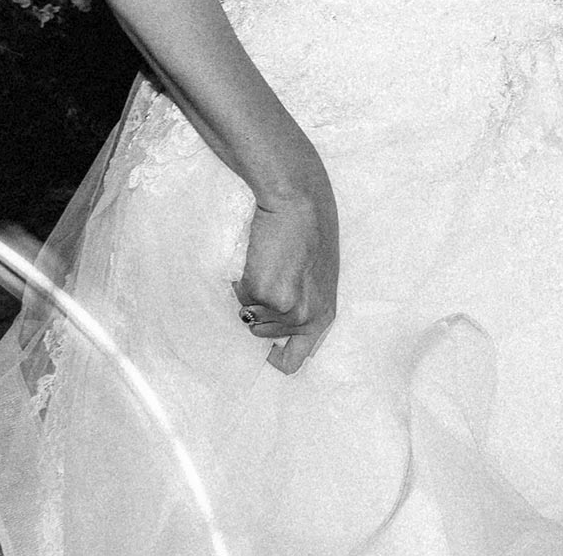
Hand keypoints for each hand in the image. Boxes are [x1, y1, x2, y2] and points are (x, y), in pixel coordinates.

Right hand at [233, 174, 339, 373]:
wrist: (299, 202)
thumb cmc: (309, 230)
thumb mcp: (316, 277)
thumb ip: (303, 304)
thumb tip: (275, 328)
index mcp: (323, 315)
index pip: (294, 361)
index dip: (273, 356)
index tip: (263, 348)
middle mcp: (307, 319)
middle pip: (261, 335)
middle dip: (258, 310)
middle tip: (269, 277)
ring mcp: (285, 309)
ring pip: (247, 315)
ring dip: (249, 294)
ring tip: (266, 264)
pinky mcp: (263, 294)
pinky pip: (239, 295)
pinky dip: (240, 279)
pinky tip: (259, 256)